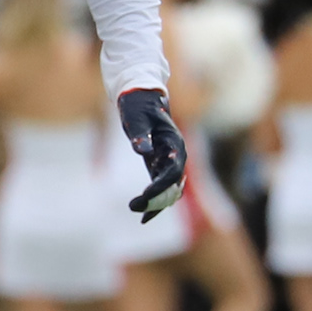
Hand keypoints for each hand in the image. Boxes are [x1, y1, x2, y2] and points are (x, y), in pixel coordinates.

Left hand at [117, 86, 186, 219]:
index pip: (172, 171)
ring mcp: (170, 160)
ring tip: (139, 214)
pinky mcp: (160, 164)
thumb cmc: (138, 106)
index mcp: (174, 143)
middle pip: (173, 185)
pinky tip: (143, 210)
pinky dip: (155, 199)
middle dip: (157, 200)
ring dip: (157, 203)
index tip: (144, 197)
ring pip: (170, 189)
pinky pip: (161, 186)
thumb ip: (140, 135)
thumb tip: (143, 151)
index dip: (159, 186)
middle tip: (135, 208)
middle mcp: (177, 154)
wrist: (141, 97)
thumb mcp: (136, 119)